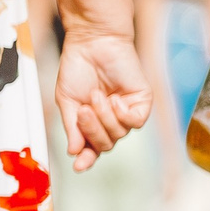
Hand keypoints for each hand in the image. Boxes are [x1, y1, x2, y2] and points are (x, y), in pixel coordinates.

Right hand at [52, 29, 151, 171]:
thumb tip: (74, 150)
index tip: (78, 166)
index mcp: (92, 121)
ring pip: (119, 133)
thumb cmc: (77, 68)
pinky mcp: (141, 101)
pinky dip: (122, 114)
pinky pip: (135, 121)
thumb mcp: (67, 102)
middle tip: (83, 111)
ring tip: (96, 96)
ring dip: (104, 117)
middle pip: (105, 144)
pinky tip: (115, 99)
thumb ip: (72, 127)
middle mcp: (111, 119)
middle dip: (92, 130)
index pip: (92, 148)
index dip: (86, 158)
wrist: (92, 44)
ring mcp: (127, 111)